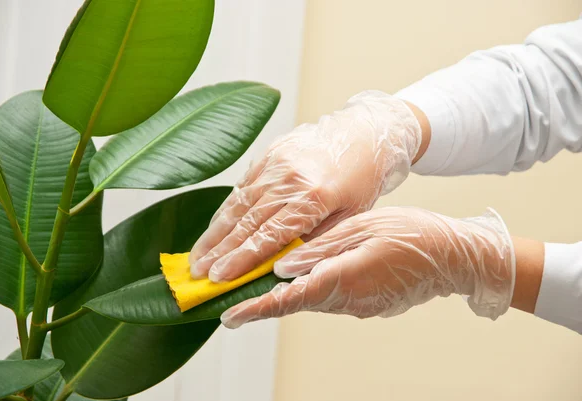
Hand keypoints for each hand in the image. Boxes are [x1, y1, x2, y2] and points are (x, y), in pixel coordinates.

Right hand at [189, 91, 421, 281]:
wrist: (363, 134)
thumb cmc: (361, 180)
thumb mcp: (349, 216)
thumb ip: (314, 239)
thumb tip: (280, 266)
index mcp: (314, 197)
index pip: (270, 236)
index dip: (241, 260)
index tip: (218, 278)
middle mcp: (289, 179)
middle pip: (247, 222)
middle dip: (219, 251)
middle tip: (196, 273)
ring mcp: (276, 164)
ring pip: (238, 204)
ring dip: (214, 233)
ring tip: (196, 256)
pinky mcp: (268, 154)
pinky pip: (241, 186)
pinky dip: (226, 210)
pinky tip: (213, 229)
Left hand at [220, 207, 514, 328]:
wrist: (454, 258)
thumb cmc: (412, 234)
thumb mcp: (363, 228)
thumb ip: (320, 249)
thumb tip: (282, 265)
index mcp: (343, 278)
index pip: (289, 298)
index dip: (256, 308)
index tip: (228, 315)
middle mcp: (348, 300)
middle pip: (295, 303)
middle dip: (263, 301)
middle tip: (233, 296)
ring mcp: (359, 306)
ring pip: (311, 299)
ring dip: (286, 295)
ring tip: (262, 282)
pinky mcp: (367, 305)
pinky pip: (330, 297)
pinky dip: (311, 289)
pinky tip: (305, 274)